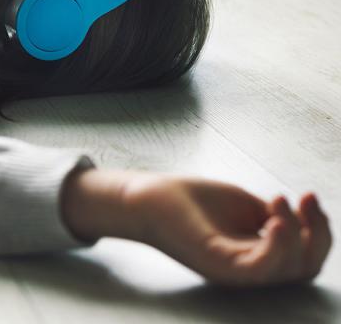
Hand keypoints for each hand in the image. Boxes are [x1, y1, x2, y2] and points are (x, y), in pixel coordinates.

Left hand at [120, 174, 332, 286]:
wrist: (148, 197)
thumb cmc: (189, 200)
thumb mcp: (242, 204)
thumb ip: (270, 214)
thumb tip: (297, 215)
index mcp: (256, 254)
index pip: (304, 256)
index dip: (318, 229)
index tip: (308, 195)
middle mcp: (249, 268)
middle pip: (305, 268)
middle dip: (319, 233)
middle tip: (306, 198)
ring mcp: (234, 270)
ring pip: (289, 271)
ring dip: (297, 235)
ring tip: (279, 202)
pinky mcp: (218, 265)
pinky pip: (260, 269)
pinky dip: (277, 247)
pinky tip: (274, 219)